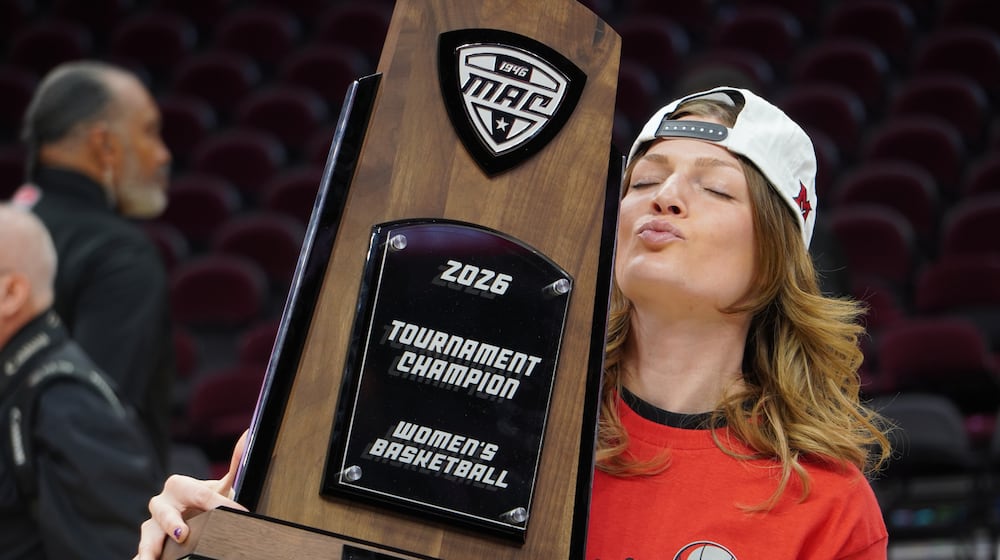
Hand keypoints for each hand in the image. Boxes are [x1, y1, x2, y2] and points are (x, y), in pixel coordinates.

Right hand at [134, 431, 249, 559]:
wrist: (188, 517)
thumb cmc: (204, 502)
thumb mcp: (220, 487)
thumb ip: (235, 465)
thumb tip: (249, 435)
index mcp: (179, 487)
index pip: (201, 494)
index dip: (220, 504)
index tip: (238, 513)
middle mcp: (162, 505)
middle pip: (163, 512)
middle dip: (171, 522)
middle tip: (182, 534)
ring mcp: (152, 527)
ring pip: (147, 535)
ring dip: (148, 548)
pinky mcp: (148, 545)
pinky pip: (141, 553)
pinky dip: (141, 558)